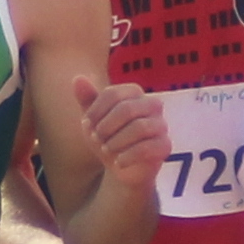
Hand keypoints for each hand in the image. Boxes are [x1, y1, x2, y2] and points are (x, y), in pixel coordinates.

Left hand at [75, 75, 168, 199]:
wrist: (122, 166)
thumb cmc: (108, 137)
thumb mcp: (93, 120)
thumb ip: (87, 99)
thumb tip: (78, 78)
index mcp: (134, 93)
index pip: (113, 94)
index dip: (96, 110)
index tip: (86, 124)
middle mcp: (152, 105)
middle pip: (127, 109)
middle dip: (106, 126)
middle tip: (95, 138)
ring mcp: (161, 125)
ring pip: (140, 128)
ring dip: (116, 141)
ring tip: (105, 150)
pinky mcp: (165, 146)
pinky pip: (148, 148)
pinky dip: (128, 156)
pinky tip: (118, 162)